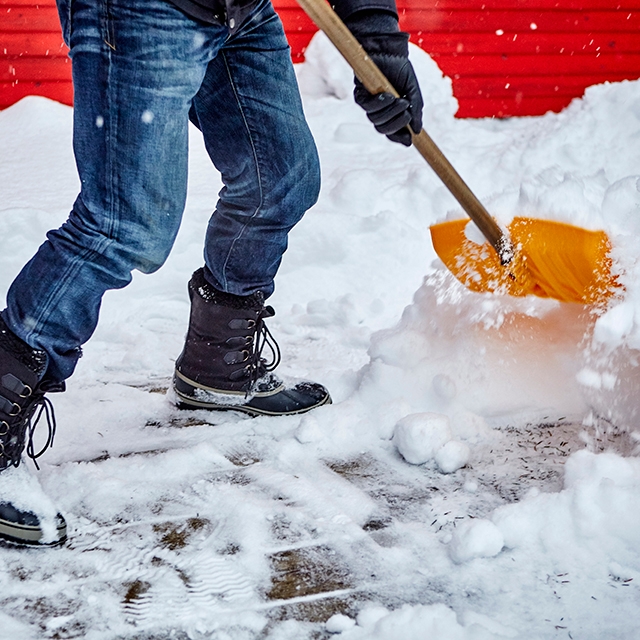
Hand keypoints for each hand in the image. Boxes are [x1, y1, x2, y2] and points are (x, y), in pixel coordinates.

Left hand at [345, 11, 422, 145]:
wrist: (390, 51)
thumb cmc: (402, 71)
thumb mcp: (413, 92)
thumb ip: (415, 111)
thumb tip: (418, 131)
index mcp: (392, 114)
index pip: (393, 133)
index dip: (400, 138)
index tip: (409, 140)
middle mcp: (379, 112)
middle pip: (383, 129)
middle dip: (396, 124)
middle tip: (407, 114)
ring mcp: (369, 105)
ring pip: (375, 120)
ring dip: (390, 112)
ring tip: (401, 100)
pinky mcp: (359, 95)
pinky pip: (367, 107)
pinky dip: (378, 104)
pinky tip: (387, 96)